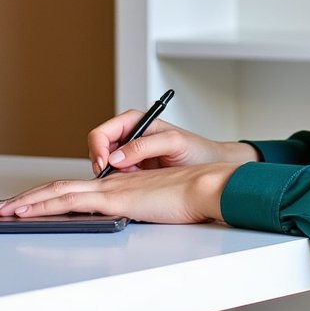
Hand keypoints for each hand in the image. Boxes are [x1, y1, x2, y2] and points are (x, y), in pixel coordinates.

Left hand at [0, 163, 237, 223]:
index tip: (30, 205)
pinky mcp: (113, 199)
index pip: (77, 188)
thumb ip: (144, 209)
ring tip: (3, 211)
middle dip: (28, 199)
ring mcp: (110, 190)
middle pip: (60, 188)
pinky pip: (69, 200)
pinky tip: (27, 213)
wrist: (205, 186)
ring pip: (57, 192)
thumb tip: (135, 220)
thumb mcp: (160, 205)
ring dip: (27, 202)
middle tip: (2, 208)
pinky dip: (43, 205)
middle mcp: (111, 184)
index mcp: (121, 185)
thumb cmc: (191, 198)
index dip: (51, 196)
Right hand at [87, 111, 259, 176]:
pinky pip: (115, 178)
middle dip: (100, 163)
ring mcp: (130, 156)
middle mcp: (130, 137)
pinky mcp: (134, 172)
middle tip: (109, 178)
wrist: (211, 167)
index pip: (103, 132)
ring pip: (104, 165)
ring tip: (126, 182)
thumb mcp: (174, 143)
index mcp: (136, 122)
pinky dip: (116, 184)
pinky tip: (130, 188)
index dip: (98, 148)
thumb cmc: (198, 150)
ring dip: (108, 175)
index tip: (105, 164)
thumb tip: (116, 157)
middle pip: (98, 148)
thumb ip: (145, 146)